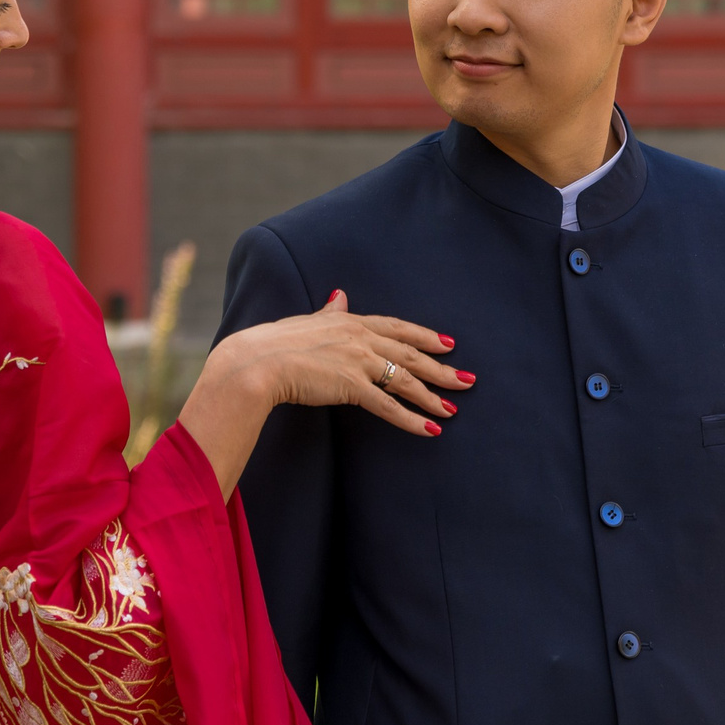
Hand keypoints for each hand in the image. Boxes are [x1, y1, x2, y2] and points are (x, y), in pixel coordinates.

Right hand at [175, 291, 469, 496]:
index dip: (424, 335)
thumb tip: (340, 294)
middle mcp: (360, 339)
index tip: (447, 343)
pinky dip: (411, 419)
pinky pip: (388, 406)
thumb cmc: (274, 343)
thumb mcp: (307, 321)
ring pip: (405, 380)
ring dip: (432, 396)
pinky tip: (430, 430)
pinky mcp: (351, 386)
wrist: (257, 361)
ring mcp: (357, 361)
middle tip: (467, 380)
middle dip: (441, 368)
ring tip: (452, 410)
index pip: (396, 328)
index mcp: (350, 322)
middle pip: (411, 353)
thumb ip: (329, 312)